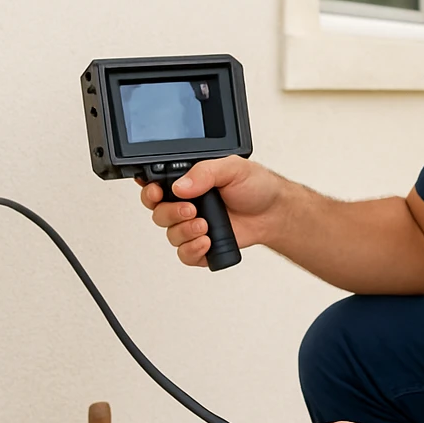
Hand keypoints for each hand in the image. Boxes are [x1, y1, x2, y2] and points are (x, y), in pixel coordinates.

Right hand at [139, 156, 284, 266]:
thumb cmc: (255, 186)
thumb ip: (205, 172)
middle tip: (190, 210)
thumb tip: (181, 185)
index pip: (156, 185)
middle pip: (158, 212)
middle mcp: (186, 203)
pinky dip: (192, 251)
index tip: (156, 192)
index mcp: (188, 181)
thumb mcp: (232, 167)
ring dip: (184, 232)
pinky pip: (185, 254)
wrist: (274, 213)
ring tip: (205, 226)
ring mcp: (193, 226)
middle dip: (170, 213)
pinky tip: (206, 242)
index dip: (149, 190)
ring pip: (170, 235)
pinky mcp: (202, 246)